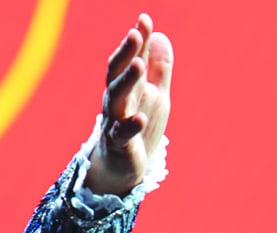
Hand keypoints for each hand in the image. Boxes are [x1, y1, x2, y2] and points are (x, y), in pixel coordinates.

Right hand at [85, 13, 173, 195]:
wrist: (122, 168)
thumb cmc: (138, 127)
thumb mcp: (155, 96)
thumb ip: (160, 69)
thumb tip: (161, 36)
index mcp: (127, 87)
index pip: (131, 58)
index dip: (138, 40)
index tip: (145, 19)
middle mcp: (117, 100)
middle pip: (117, 73)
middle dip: (126, 53)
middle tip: (136, 34)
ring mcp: (115, 121)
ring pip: (117, 99)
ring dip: (127, 81)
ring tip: (138, 64)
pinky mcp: (119, 145)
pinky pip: (122, 134)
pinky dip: (130, 126)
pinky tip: (140, 117)